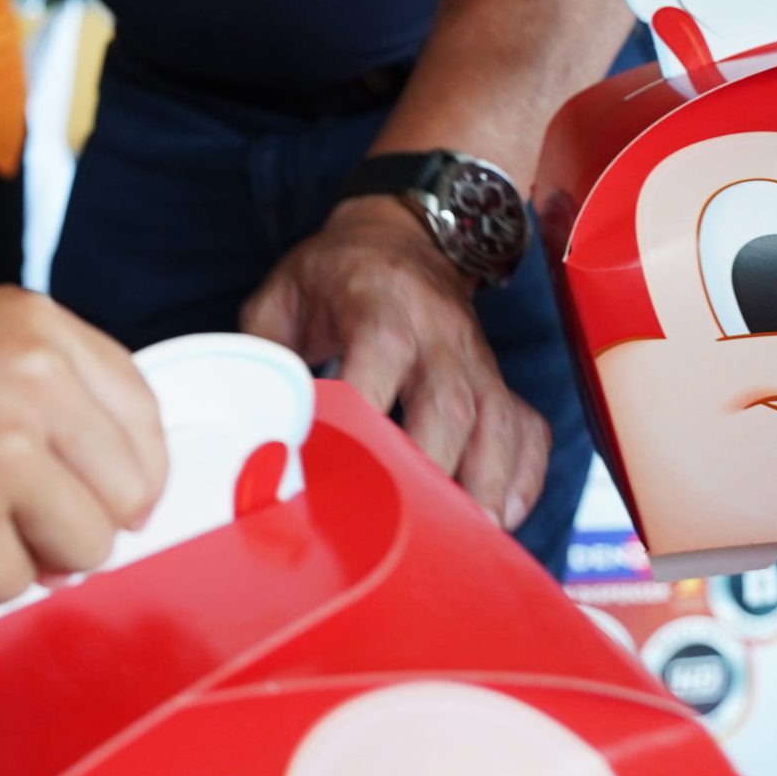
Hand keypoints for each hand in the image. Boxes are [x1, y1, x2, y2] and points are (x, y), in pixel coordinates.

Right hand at [0, 286, 165, 603]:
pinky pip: (13, 585)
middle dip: (83, 520)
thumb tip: (103, 483)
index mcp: (44, 332)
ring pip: (85, 549)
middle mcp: (36, 384)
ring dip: (35, 554)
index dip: (134, 473)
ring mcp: (0, 453)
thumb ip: (49, 386)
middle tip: (30, 520)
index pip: (145, 419)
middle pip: (127, 495)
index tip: (108, 496)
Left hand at [243, 198, 547, 529]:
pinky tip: (501, 517)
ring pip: (498, 425)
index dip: (365, 411)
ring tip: (467, 540)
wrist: (403, 235)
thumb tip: (249, 420)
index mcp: (379, 305)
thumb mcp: (282, 294)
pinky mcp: (499, 381)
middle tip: (412, 528)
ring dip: (485, 486)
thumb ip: (265, 353)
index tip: (340, 465)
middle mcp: (438, 335)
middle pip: (449, 406)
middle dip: (434, 469)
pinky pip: (527, 431)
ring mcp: (477, 360)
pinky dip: (523, 477)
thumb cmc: (332, 274)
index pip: (380, 358)